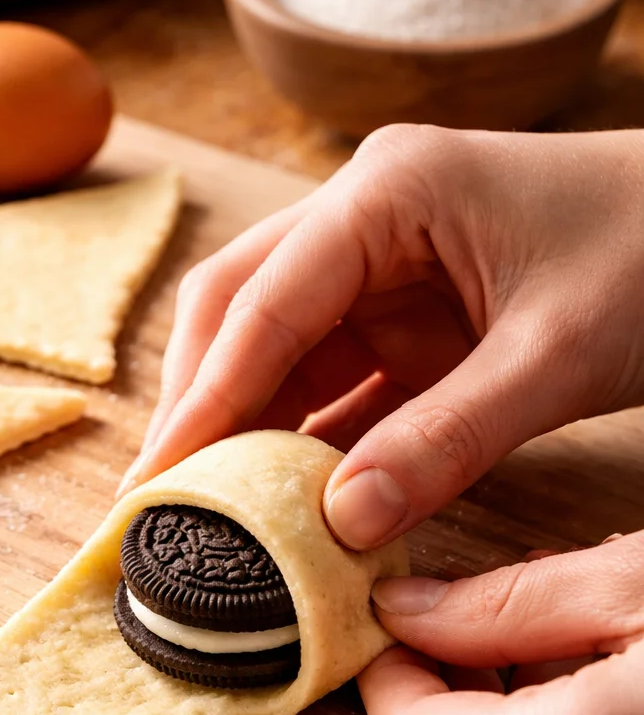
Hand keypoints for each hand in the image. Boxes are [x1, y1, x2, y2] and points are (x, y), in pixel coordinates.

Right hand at [119, 125, 643, 549]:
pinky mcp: (415, 316)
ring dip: (248, 427)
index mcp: (388, 191)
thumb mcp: (558, 354)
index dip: (203, 400)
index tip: (156, 482)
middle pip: (242, 309)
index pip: (263, 303)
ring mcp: (387, 266)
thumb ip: (448, 439)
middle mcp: (367, 217)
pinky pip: (340, 379)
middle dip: (200, 404)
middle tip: (158, 500)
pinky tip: (286, 498)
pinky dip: (312, 438)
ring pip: (280, 347)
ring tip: (207, 513)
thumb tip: (340, 523)